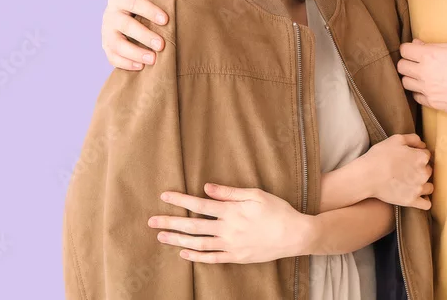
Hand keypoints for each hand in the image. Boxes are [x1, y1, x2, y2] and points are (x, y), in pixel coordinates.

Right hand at [102, 0, 170, 69]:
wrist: (126, 13)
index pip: (133, 2)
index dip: (149, 11)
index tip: (166, 20)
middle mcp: (110, 15)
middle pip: (125, 26)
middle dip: (144, 35)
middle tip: (162, 45)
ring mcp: (106, 33)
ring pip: (116, 44)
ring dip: (134, 53)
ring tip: (153, 60)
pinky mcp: (107, 47)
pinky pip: (112, 58)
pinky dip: (125, 63)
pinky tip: (141, 67)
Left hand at [148, 184, 312, 263]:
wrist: (294, 235)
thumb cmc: (277, 210)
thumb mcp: (256, 194)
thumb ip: (230, 192)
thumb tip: (206, 188)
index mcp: (231, 211)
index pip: (198, 205)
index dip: (180, 201)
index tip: (164, 197)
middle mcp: (227, 229)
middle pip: (192, 226)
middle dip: (170, 223)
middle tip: (151, 222)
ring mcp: (230, 246)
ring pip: (198, 244)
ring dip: (177, 241)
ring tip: (161, 237)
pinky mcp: (236, 257)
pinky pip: (212, 259)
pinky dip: (196, 257)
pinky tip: (184, 254)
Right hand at [363, 134, 432, 209]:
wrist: (367, 176)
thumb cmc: (379, 156)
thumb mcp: (395, 139)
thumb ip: (413, 139)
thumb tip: (423, 144)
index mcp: (421, 157)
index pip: (426, 155)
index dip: (417, 155)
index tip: (409, 158)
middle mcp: (424, 173)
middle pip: (428, 171)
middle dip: (420, 170)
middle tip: (407, 170)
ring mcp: (418, 188)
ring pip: (429, 187)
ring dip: (423, 185)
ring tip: (412, 183)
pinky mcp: (411, 200)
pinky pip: (426, 204)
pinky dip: (424, 201)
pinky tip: (418, 197)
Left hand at [398, 39, 446, 114]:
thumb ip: (433, 46)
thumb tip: (418, 44)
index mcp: (429, 56)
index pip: (404, 50)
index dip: (408, 48)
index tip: (413, 50)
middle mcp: (424, 73)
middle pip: (401, 66)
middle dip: (407, 62)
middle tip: (416, 62)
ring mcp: (427, 89)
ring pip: (405, 82)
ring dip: (411, 77)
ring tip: (421, 75)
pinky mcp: (432, 102)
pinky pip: (416, 96)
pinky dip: (419, 91)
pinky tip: (428, 87)